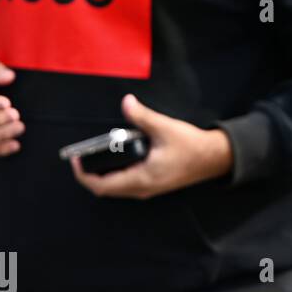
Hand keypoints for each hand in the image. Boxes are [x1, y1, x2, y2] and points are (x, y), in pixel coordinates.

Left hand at [70, 94, 233, 199]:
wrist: (215, 158)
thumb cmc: (192, 146)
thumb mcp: (164, 128)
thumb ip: (142, 116)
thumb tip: (126, 102)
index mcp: (143, 178)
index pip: (103, 186)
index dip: (84, 175)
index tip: (75, 161)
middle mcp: (143, 188)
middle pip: (105, 189)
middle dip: (89, 174)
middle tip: (80, 156)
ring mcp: (147, 188)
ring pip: (115, 188)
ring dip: (100, 174)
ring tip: (92, 156)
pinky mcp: (151, 184)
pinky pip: (124, 184)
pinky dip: (113, 174)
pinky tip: (112, 158)